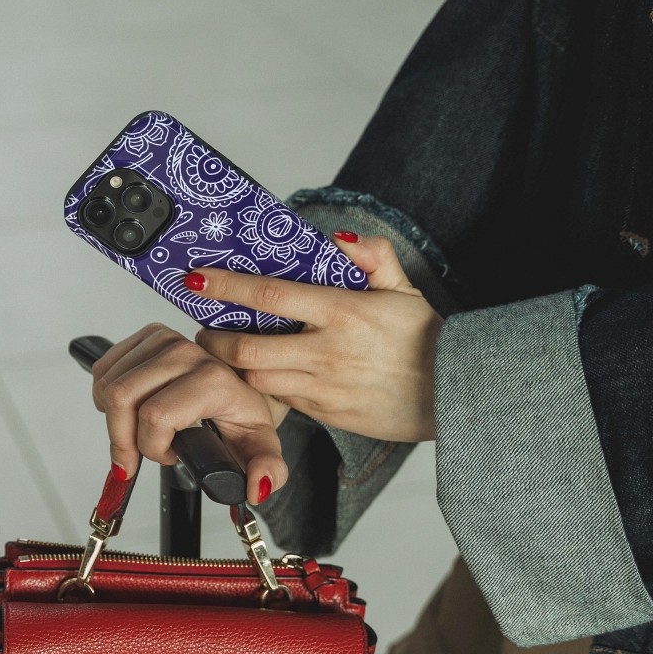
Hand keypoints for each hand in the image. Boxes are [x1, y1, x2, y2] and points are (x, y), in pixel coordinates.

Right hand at [91, 324, 287, 504]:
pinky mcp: (149, 335)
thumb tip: (258, 486)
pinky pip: (104, 368)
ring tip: (137, 432)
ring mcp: (166, 340)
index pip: (156, 416)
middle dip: (122, 439)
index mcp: (213, 380)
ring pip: (109, 384)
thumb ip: (266, 470)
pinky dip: (105, 396)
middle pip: (123, 398)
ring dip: (113, 419)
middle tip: (135, 457)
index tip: (167, 457)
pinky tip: (128, 410)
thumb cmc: (243, 415)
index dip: (151, 447)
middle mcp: (188, 353)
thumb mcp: (260, 446)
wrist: (239, 387)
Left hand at [193, 233, 443, 441]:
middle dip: (216, 340)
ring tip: (229, 354)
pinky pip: (284, 401)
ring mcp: (325, 388)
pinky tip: (267, 375)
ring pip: (259, 381)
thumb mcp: (404, 288)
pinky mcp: (329, 415)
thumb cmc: (427, 340)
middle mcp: (327, 352)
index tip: (198, 281)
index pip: (271, 295)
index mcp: (343, 313)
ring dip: (236, 369)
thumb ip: (372, 256)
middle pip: (247, 349)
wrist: (453, 394)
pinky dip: (267, 388)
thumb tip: (339, 239)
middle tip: (206, 330)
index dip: (227, 287)